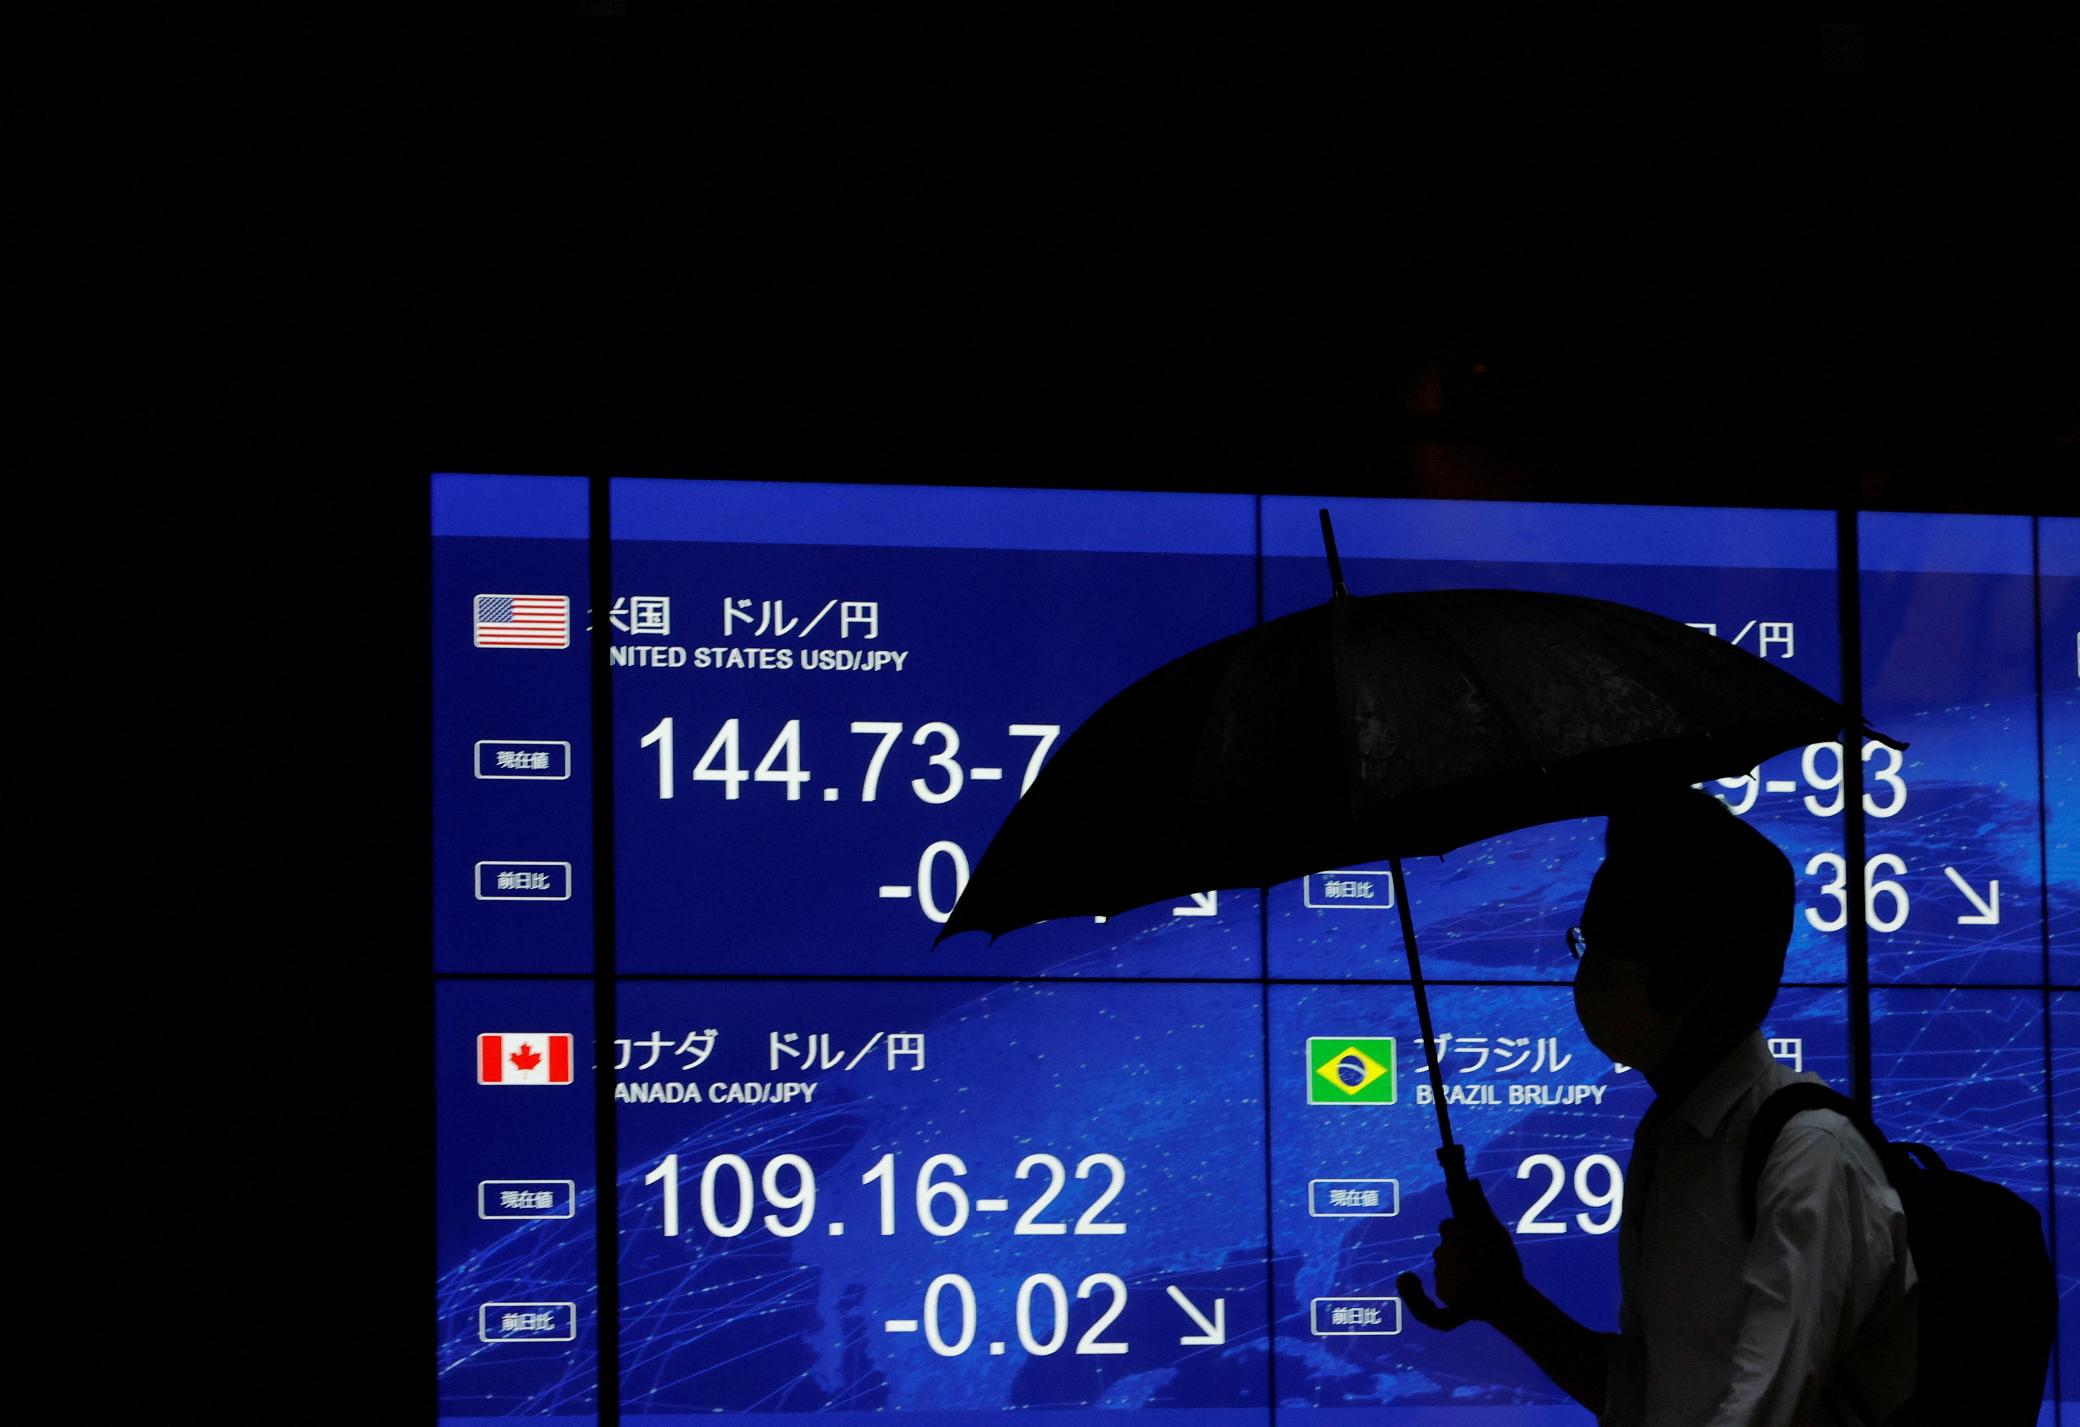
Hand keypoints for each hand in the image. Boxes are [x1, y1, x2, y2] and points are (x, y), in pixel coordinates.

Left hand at [1399, 1175, 1526, 1331]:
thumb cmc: (1503, 1262)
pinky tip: (1471, 1293)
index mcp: (1454, 1231)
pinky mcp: (1441, 1291)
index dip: (1459, 1233)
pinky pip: (1444, 1287)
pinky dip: (1453, 1289)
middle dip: (1457, 1252)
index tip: (1472, 1241)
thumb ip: (1480, 1205)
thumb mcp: (1495, 1231)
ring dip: (1456, 1271)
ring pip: (1444, 1267)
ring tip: (1480, 1279)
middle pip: (1445, 1246)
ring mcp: (1440, 1271)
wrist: (1505, 1300)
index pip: (1448, 1226)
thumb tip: (1472, 1180)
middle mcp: (1442, 1249)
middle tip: (1480, 1262)